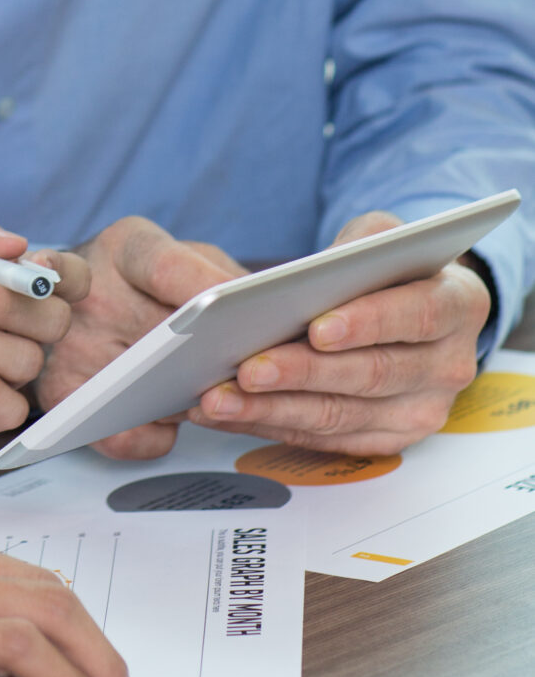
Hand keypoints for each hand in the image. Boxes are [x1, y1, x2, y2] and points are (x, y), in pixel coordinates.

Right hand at [34, 215, 244, 459]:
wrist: (75, 293)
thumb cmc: (146, 279)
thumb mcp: (187, 255)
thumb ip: (226, 279)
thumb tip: (279, 323)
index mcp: (124, 249)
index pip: (168, 269)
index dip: (211, 292)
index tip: (251, 312)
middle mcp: (90, 294)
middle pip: (162, 338)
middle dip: (213, 359)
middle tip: (252, 372)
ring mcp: (71, 344)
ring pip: (147, 391)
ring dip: (189, 402)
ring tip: (212, 392)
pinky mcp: (61, 391)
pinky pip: (120, 434)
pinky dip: (156, 436)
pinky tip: (171, 419)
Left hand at [189, 212, 490, 454]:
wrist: (420, 310)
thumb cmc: (393, 269)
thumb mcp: (383, 237)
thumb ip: (358, 246)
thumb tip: (309, 273)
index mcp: (458, 306)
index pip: (416, 316)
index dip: (367, 323)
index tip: (316, 328)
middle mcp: (449, 365)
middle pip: (371, 375)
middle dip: (301, 373)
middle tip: (244, 369)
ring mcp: (421, 410)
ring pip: (341, 416)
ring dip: (273, 410)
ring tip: (218, 398)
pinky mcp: (389, 438)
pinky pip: (325, 439)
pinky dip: (272, 425)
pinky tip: (230, 413)